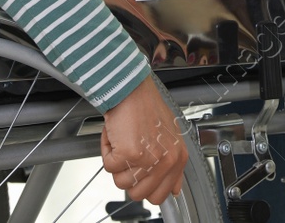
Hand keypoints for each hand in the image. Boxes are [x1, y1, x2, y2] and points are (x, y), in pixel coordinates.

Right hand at [100, 76, 188, 204]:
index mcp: (177, 158)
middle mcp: (166, 161)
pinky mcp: (129, 153)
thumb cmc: (146, 107)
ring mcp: (148, 159)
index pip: (160, 195)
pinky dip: (107, 151)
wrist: (131, 89)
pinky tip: (116, 135)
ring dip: (116, 162)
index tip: (138, 175)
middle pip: (137, 193)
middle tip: (128, 155)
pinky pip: (108, 166)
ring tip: (124, 141)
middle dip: (127, 175)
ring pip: (120, 182)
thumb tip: (174, 191)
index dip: (143, 186)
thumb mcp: (169, 138)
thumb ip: (172, 166)